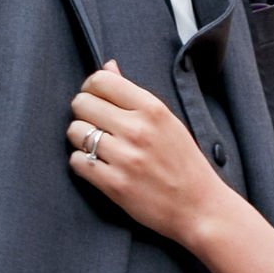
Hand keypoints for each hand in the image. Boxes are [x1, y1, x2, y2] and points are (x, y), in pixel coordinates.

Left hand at [68, 63, 221, 244]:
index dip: (92, 88)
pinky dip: (81, 163)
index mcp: (152, 108)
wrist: (198, 206)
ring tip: (96, 146)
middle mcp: (137, 129)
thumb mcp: (166, 120)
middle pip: (82, 103)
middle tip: (95, 124)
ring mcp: (124, 157)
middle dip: (84, 112)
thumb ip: (133, 93)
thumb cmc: (183, 161)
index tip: (96, 99)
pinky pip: (76, 161)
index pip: (101, 81)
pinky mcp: (113, 184)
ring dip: (80, 138)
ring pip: (75, 132)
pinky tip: (96, 165)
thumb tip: (109, 66)